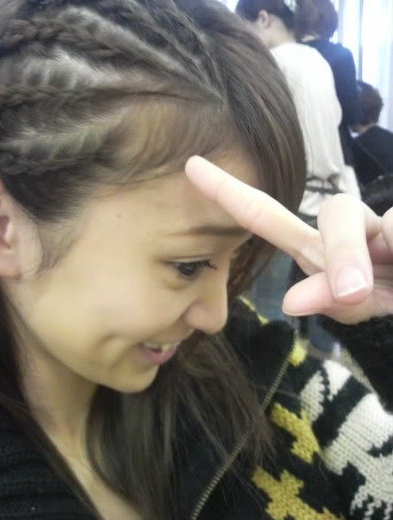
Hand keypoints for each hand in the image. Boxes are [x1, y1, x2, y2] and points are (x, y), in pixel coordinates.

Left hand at [185, 156, 392, 323]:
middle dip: (343, 251)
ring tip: (382, 287)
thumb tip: (291, 300)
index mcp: (322, 250)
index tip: (190, 166)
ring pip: (374, 224)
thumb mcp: (366, 308)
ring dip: (376, 254)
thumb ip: (331, 300)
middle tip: (356, 292)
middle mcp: (350, 228)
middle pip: (334, 213)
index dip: (231, 193)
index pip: (270, 218)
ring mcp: (385, 226)